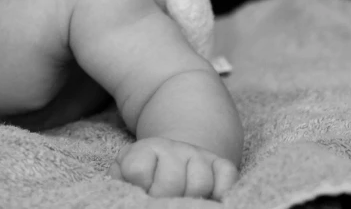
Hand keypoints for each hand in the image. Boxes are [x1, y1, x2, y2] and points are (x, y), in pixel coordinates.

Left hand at [108, 137, 238, 199]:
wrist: (176, 153)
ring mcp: (199, 155)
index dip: (139, 187)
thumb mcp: (125, 171)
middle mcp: (174, 148)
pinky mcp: (222, 164)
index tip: (142, 190)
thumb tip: (131, 194)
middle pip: (171, 181)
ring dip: (192, 198)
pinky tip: (210, 199)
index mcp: (145, 149)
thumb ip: (122, 179)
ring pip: (200, 182)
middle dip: (165, 198)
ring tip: (183, 200)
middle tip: (164, 201)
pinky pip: (228, 178)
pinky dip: (221, 193)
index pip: (137, 170)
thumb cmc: (146, 171)